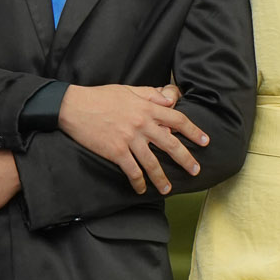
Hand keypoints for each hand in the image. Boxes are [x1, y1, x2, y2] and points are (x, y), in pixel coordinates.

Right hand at [57, 83, 208, 195]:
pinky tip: (141, 189)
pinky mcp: (115, 151)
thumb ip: (151, 95)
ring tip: (168, 190)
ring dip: (161, 178)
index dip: (194, 131)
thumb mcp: (129, 90)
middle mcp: (142, 124)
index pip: (177, 120)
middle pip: (170, 144)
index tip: (205, 141)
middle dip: (185, 159)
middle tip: (195, 171)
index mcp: (147, 108)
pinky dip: (138, 182)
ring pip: (152, 162)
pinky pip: (131, 170)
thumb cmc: (101, 96)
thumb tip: (171, 100)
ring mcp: (129, 139)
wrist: (74, 106)